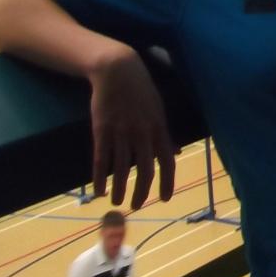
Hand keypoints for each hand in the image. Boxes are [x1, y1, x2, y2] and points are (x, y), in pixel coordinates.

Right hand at [88, 48, 176, 207]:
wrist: (118, 70)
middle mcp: (142, 132)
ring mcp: (121, 131)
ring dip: (119, 189)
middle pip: (144, 169)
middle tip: (137, 206)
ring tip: (117, 202)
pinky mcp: (102, 130)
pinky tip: (98, 191)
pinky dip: (100, 178)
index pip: (167, 160)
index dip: (167, 181)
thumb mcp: (159, 110)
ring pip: (121, 168)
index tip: (165, 198)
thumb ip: (166, 134)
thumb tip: (176, 153)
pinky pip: (101, 159)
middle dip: (142, 191)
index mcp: (159, 127)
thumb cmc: (141, 90)